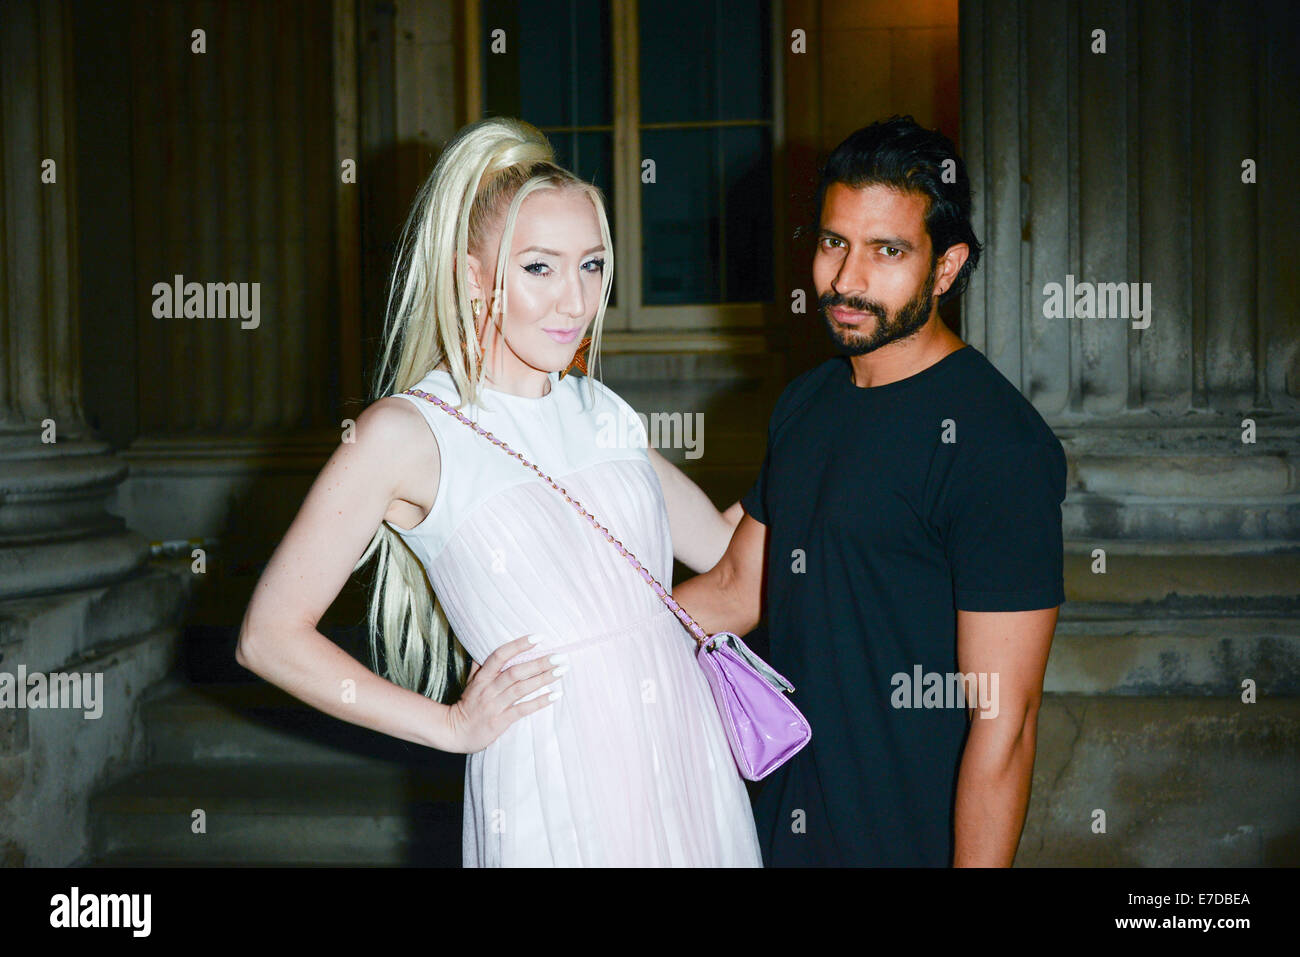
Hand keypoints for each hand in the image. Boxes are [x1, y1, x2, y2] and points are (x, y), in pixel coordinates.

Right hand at [442, 635, 565, 752]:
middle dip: (539, 663)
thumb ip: (481, 665)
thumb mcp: (471, 682)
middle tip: (560, 656)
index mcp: (482, 677)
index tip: (538, 637)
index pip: (500, 655)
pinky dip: (540, 702)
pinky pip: (522, 710)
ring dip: (543, 679)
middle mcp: (489, 689)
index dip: (518, 645)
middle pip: (515, 672)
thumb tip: (487, 647)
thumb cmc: (467, 704)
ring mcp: (495, 705)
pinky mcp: (500, 721)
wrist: (454, 732)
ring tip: (561, 671)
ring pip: (521, 689)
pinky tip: (555, 695)